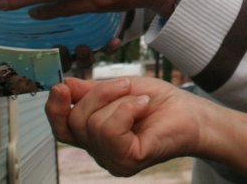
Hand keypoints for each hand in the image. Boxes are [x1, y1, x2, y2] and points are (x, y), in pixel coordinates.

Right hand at [46, 76, 204, 176]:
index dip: (54, 109)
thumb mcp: (120, 89)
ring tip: (140, 100)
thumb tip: (64, 85)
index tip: (61, 87)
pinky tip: (144, 107)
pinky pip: (111, 129)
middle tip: (125, 85)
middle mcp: (100, 152)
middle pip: (75, 121)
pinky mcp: (127, 161)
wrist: (192, 112)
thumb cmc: (160, 102)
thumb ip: (91, 91)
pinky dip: (128, 109)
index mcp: (95, 135)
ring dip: (119, 101)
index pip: (62, 128)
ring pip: (92, 124)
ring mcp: (112, 160)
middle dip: (99, 94)